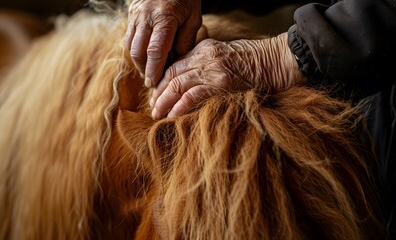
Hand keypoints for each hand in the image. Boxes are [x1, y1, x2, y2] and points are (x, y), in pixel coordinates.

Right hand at [125, 0, 201, 87]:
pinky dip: (135, 50)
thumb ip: (185, 40)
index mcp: (164, 18)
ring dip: (138, 62)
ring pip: (130, 45)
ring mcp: (136, 15)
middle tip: (151, 82)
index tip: (154, 84)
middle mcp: (146, 17)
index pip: (155, 51)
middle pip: (139, 52)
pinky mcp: (131, 13)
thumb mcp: (193, 17)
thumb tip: (176, 62)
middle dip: (144, 70)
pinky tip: (144, 57)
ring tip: (147, 72)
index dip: (154, 71)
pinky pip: (129, 36)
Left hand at [150, 33, 306, 118]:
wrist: (276, 61)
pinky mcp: (219, 84)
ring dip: (164, 103)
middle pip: (172, 76)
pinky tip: (172, 117)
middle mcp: (203, 57)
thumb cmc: (254, 62)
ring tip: (158, 116)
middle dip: (159, 94)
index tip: (156, 95)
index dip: (162, 82)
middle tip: (153, 108)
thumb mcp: (225, 56)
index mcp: (203, 49)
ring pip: (177, 86)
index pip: (175, 66)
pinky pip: (192, 96)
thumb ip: (207, 65)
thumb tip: (190, 85)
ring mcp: (211, 70)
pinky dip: (179, 108)